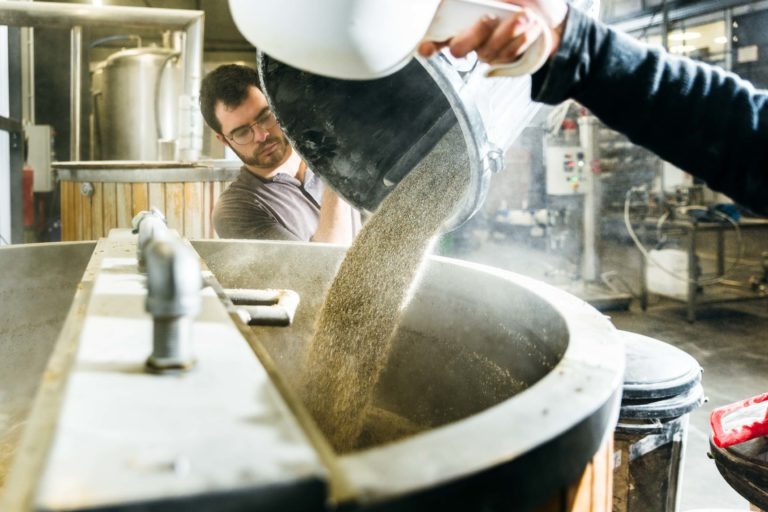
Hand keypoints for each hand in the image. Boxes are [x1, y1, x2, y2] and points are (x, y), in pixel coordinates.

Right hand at [417, 0, 567, 64]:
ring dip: (508, 33)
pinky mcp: (503, 59)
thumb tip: (465, 0)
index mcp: (462, 15)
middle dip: (475, 34)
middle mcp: (470, 34)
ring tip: (526, 16)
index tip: (427, 47)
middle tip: (491, 17)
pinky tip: (530, 28)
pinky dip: (520, 40)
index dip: (429, 43)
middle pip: (458, 49)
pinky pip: (505, 57)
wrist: (554, 12)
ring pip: (485, 53)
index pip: (436, 33)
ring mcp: (486, 49)